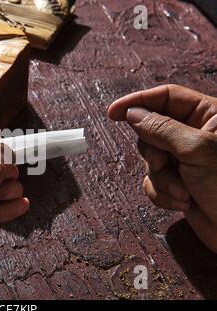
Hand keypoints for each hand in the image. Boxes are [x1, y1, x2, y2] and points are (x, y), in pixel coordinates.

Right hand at [108, 84, 216, 252]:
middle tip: (161, 163)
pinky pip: (153, 182)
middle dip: (152, 152)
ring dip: (161, 179)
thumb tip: (132, 113)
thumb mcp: (196, 150)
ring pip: (150, 159)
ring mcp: (186, 161)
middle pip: (151, 130)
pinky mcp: (179, 183)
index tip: (113, 113)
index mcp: (209, 115)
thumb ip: (161, 128)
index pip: (166, 97)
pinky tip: (181, 203)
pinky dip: (161, 193)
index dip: (138, 102)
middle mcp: (195, 135)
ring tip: (182, 193)